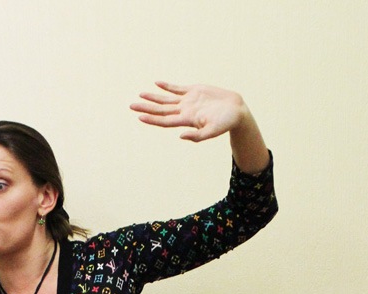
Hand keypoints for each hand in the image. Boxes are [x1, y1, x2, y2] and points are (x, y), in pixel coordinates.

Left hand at [131, 81, 247, 143]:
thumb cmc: (226, 123)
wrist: (236, 111)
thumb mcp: (213, 131)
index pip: (165, 120)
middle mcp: (185, 111)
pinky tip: (157, 83)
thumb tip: (181, 136)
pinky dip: (167, 86)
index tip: (139, 116)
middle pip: (161, 109)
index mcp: (187, 120)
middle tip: (131, 105)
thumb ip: (198, 136)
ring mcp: (188, 101)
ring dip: (153, 97)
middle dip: (146, 107)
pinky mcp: (194, 91)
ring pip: (167, 99)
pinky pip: (177, 88)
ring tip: (140, 95)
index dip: (152, 118)